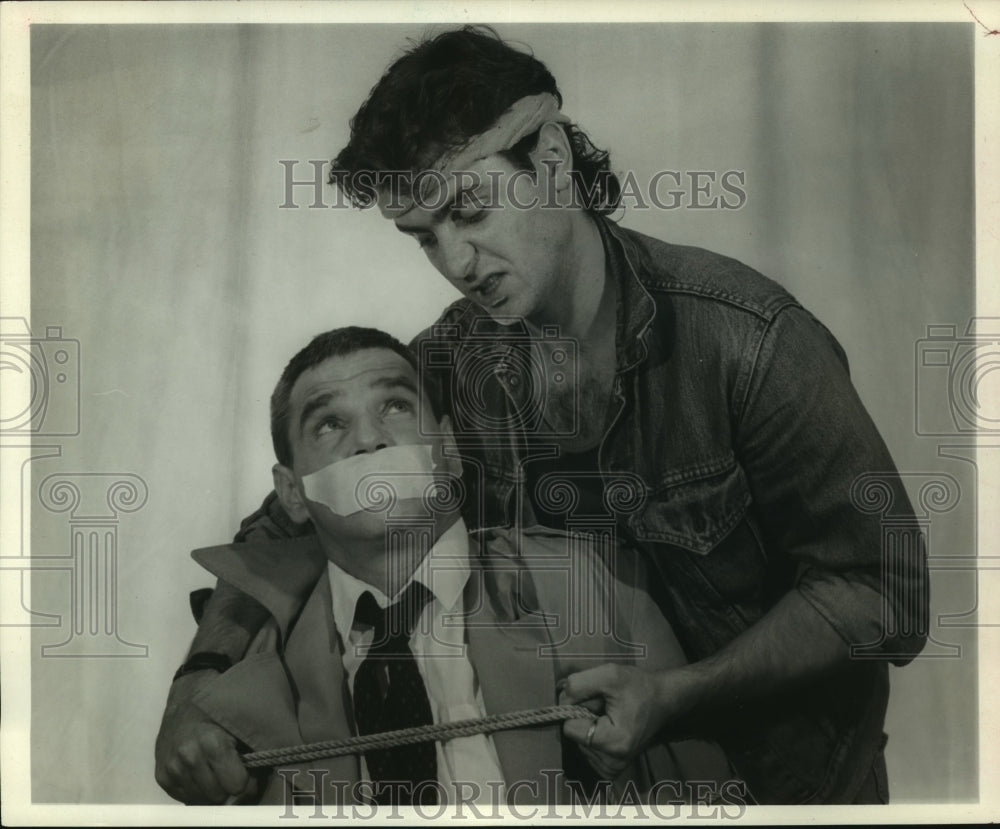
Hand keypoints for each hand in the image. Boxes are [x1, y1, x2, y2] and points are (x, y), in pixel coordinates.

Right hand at [154, 671, 254, 803]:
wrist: (185, 700)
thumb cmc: (219, 710)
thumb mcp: (241, 724)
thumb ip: (252, 752)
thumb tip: (256, 783)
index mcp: (212, 743)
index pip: (237, 785)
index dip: (247, 781)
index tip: (248, 772)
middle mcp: (189, 758)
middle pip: (218, 796)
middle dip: (228, 787)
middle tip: (232, 771)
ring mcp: (172, 768)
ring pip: (201, 800)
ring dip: (211, 791)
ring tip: (216, 771)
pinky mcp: (161, 775)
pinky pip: (184, 798)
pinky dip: (196, 790)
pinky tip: (200, 773)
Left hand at [559, 663, 684, 779]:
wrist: (663, 700)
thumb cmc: (638, 686)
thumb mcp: (608, 674)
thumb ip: (578, 685)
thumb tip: (560, 700)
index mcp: (613, 743)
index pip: (569, 727)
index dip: (577, 708)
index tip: (597, 700)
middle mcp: (612, 763)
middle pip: (574, 737)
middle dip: (585, 718)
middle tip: (607, 707)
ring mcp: (612, 770)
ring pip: (579, 744)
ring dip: (589, 727)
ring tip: (610, 716)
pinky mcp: (611, 770)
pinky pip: (587, 751)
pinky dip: (592, 738)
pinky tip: (608, 727)